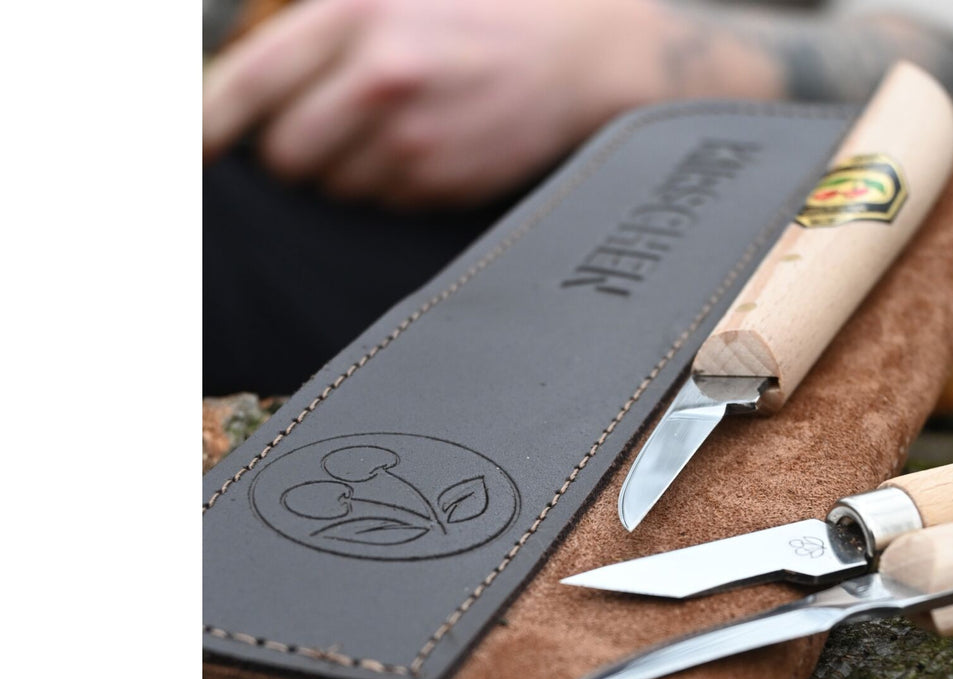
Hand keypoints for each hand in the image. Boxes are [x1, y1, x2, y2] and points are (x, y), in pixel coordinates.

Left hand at [202, 0, 780, 207]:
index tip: (193, 153)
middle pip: (285, 155)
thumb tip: (250, 87)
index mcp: (354, 16)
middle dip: (291, 153)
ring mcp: (409, 140)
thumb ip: (322, 31)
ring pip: (333, 188)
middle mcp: (375, 79)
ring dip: (342, 173)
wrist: (578, 56)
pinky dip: (387, 187)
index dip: (208, 128)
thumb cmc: (481, 17)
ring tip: (385, 133)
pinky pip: (380, 205)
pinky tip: (420, 149)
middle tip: (322, 131)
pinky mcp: (438, 183)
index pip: (247, 86)